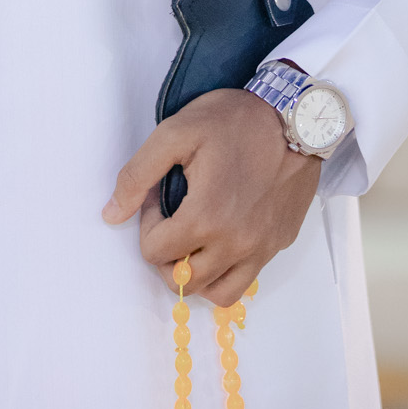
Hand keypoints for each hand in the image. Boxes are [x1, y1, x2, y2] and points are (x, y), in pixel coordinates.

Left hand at [102, 87, 320, 304]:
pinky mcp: (279, 244)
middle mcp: (235, 243)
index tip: (159, 200)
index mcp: (205, 218)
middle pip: (183, 282)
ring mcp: (261, 248)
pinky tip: (222, 239)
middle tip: (173, 221)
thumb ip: (136, 175)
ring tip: (194, 241)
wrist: (296, 115)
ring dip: (197, 275)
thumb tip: (111, 214)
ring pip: (217, 293)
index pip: (155, 254)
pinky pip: (247, 280)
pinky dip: (227, 271)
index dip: (147, 227)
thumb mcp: (174, 133)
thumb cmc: (233, 120)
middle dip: (167, 256)